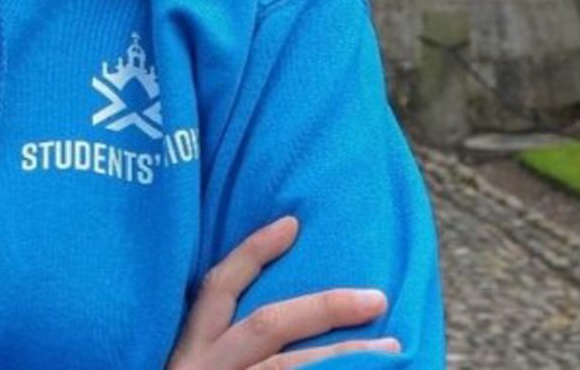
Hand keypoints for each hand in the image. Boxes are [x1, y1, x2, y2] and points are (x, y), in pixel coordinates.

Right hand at [167, 216, 401, 367]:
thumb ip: (215, 349)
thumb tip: (262, 329)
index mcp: (186, 353)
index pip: (217, 289)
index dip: (253, 253)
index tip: (292, 223)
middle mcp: (203, 369)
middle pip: (267, 327)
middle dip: (323, 308)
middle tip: (374, 297)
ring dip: (347, 359)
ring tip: (394, 351)